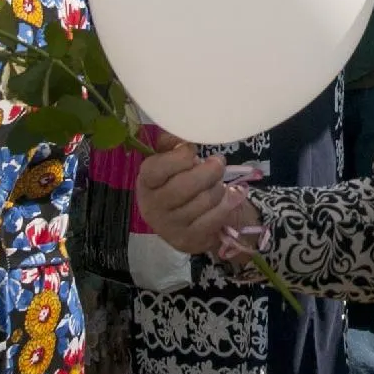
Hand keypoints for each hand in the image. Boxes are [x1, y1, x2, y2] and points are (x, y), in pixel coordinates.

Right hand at [135, 138, 253, 255]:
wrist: (183, 222)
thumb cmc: (177, 181)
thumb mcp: (168, 159)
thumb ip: (171, 143)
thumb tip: (182, 134)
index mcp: (145, 182)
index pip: (158, 168)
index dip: (180, 156)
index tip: (193, 150)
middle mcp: (153, 206)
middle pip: (186, 185)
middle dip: (210, 170)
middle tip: (218, 163)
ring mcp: (170, 226)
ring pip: (205, 200)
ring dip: (219, 187)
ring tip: (217, 184)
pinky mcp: (188, 240)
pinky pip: (216, 217)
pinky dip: (228, 204)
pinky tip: (228, 197)